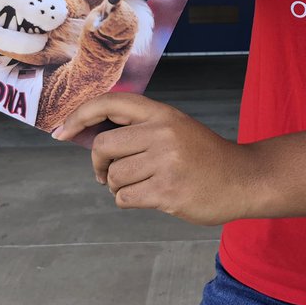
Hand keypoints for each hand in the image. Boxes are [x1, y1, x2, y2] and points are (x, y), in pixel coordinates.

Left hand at [52, 93, 257, 226]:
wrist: (244, 179)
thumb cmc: (204, 156)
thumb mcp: (176, 128)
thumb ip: (140, 128)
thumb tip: (89, 135)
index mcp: (162, 113)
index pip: (110, 103)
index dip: (79, 115)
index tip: (61, 130)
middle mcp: (162, 133)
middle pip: (102, 146)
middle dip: (99, 164)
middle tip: (107, 173)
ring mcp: (165, 163)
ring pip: (113, 177)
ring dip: (118, 186)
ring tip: (142, 185)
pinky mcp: (167, 192)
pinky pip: (125, 198)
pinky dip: (129, 201)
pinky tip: (150, 197)